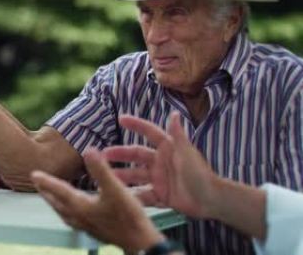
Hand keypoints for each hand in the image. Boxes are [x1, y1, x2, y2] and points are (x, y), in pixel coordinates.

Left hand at [31, 149, 164, 252]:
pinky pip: (74, 220)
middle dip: (47, 193)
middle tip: (38, 184)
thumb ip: (101, 170)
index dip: (46, 181)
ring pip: (64, 213)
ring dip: (56, 203)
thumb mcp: (116, 189)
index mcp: (80, 206)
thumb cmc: (128, 216)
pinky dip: (69, 212)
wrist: (140, 243)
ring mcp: (86, 226)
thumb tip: (88, 150)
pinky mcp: (95, 231)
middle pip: (57, 203)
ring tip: (52, 197)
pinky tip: (76, 212)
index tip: (33, 174)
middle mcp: (80, 217)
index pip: (59, 190)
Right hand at [104, 112, 219, 218]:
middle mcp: (160, 162)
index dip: (136, 125)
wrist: (211, 200)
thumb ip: (178, 135)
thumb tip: (174, 113)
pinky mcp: (160, 194)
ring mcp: (159, 178)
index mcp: (167, 148)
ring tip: (106, 176)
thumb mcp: (187, 153)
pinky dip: (132, 196)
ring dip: (121, 175)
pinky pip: (143, 194)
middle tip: (102, 155)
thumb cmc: (200, 174)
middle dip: (120, 154)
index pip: (149, 133)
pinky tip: (119, 196)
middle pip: (136, 155)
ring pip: (135, 175)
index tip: (121, 119)